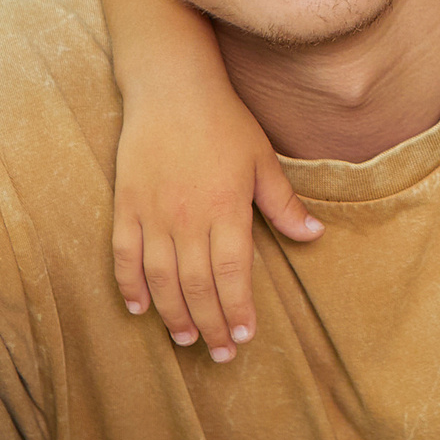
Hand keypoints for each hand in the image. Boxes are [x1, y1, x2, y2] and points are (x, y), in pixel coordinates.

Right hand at [111, 83, 322, 361]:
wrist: (173, 87)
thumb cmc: (224, 121)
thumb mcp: (263, 160)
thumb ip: (284, 204)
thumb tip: (314, 235)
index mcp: (226, 209)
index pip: (232, 274)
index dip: (237, 310)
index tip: (245, 337)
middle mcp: (187, 218)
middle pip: (197, 285)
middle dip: (210, 324)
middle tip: (220, 353)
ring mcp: (153, 213)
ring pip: (161, 278)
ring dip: (173, 313)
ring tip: (185, 338)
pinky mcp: (127, 204)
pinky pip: (124, 254)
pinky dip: (129, 284)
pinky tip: (138, 307)